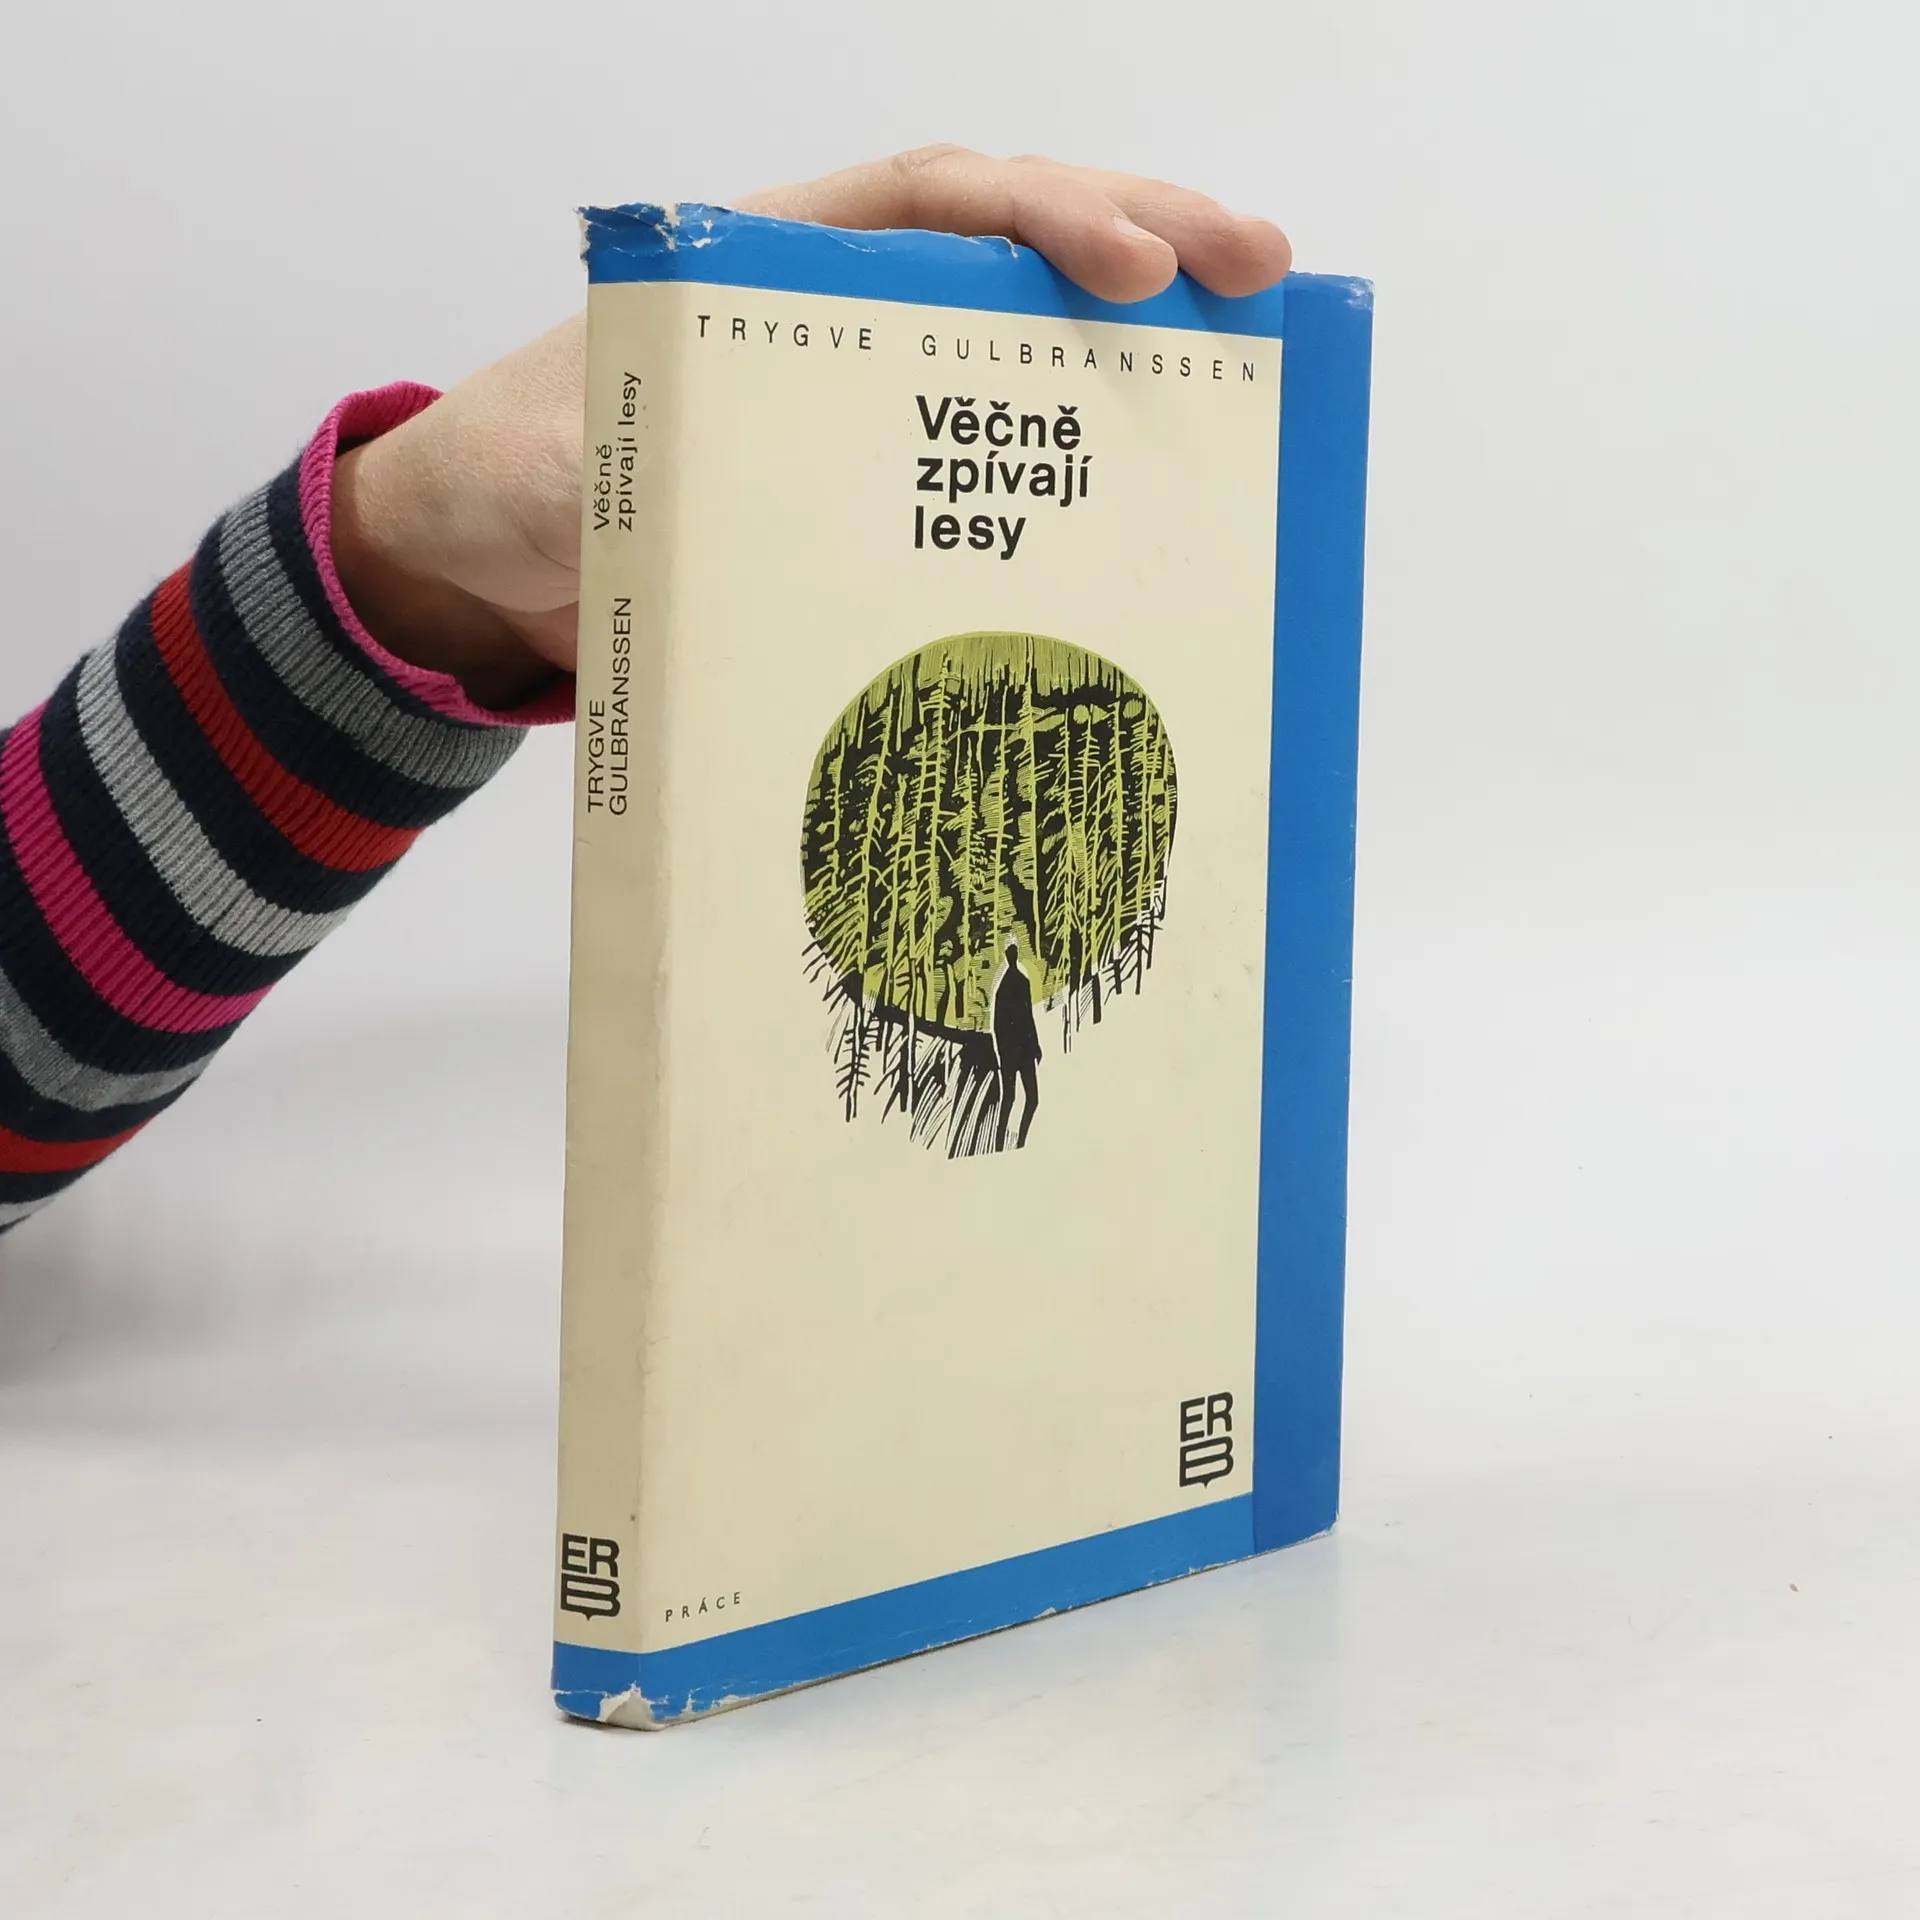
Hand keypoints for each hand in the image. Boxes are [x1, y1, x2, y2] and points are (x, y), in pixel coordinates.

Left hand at [331, 148, 1291, 708]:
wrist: (490, 556)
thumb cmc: (520, 478)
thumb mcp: (551, 469)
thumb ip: (610, 466)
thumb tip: (676, 486)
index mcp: (765, 262)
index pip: (928, 202)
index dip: (1038, 218)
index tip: (1130, 268)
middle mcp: (835, 305)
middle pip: (1009, 240)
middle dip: (1138, 236)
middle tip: (1257, 265)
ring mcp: (863, 386)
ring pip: (1017, 331)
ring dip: (1134, 336)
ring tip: (1253, 353)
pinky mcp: (872, 472)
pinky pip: (987, 442)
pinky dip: (1070, 441)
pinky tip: (1151, 468)